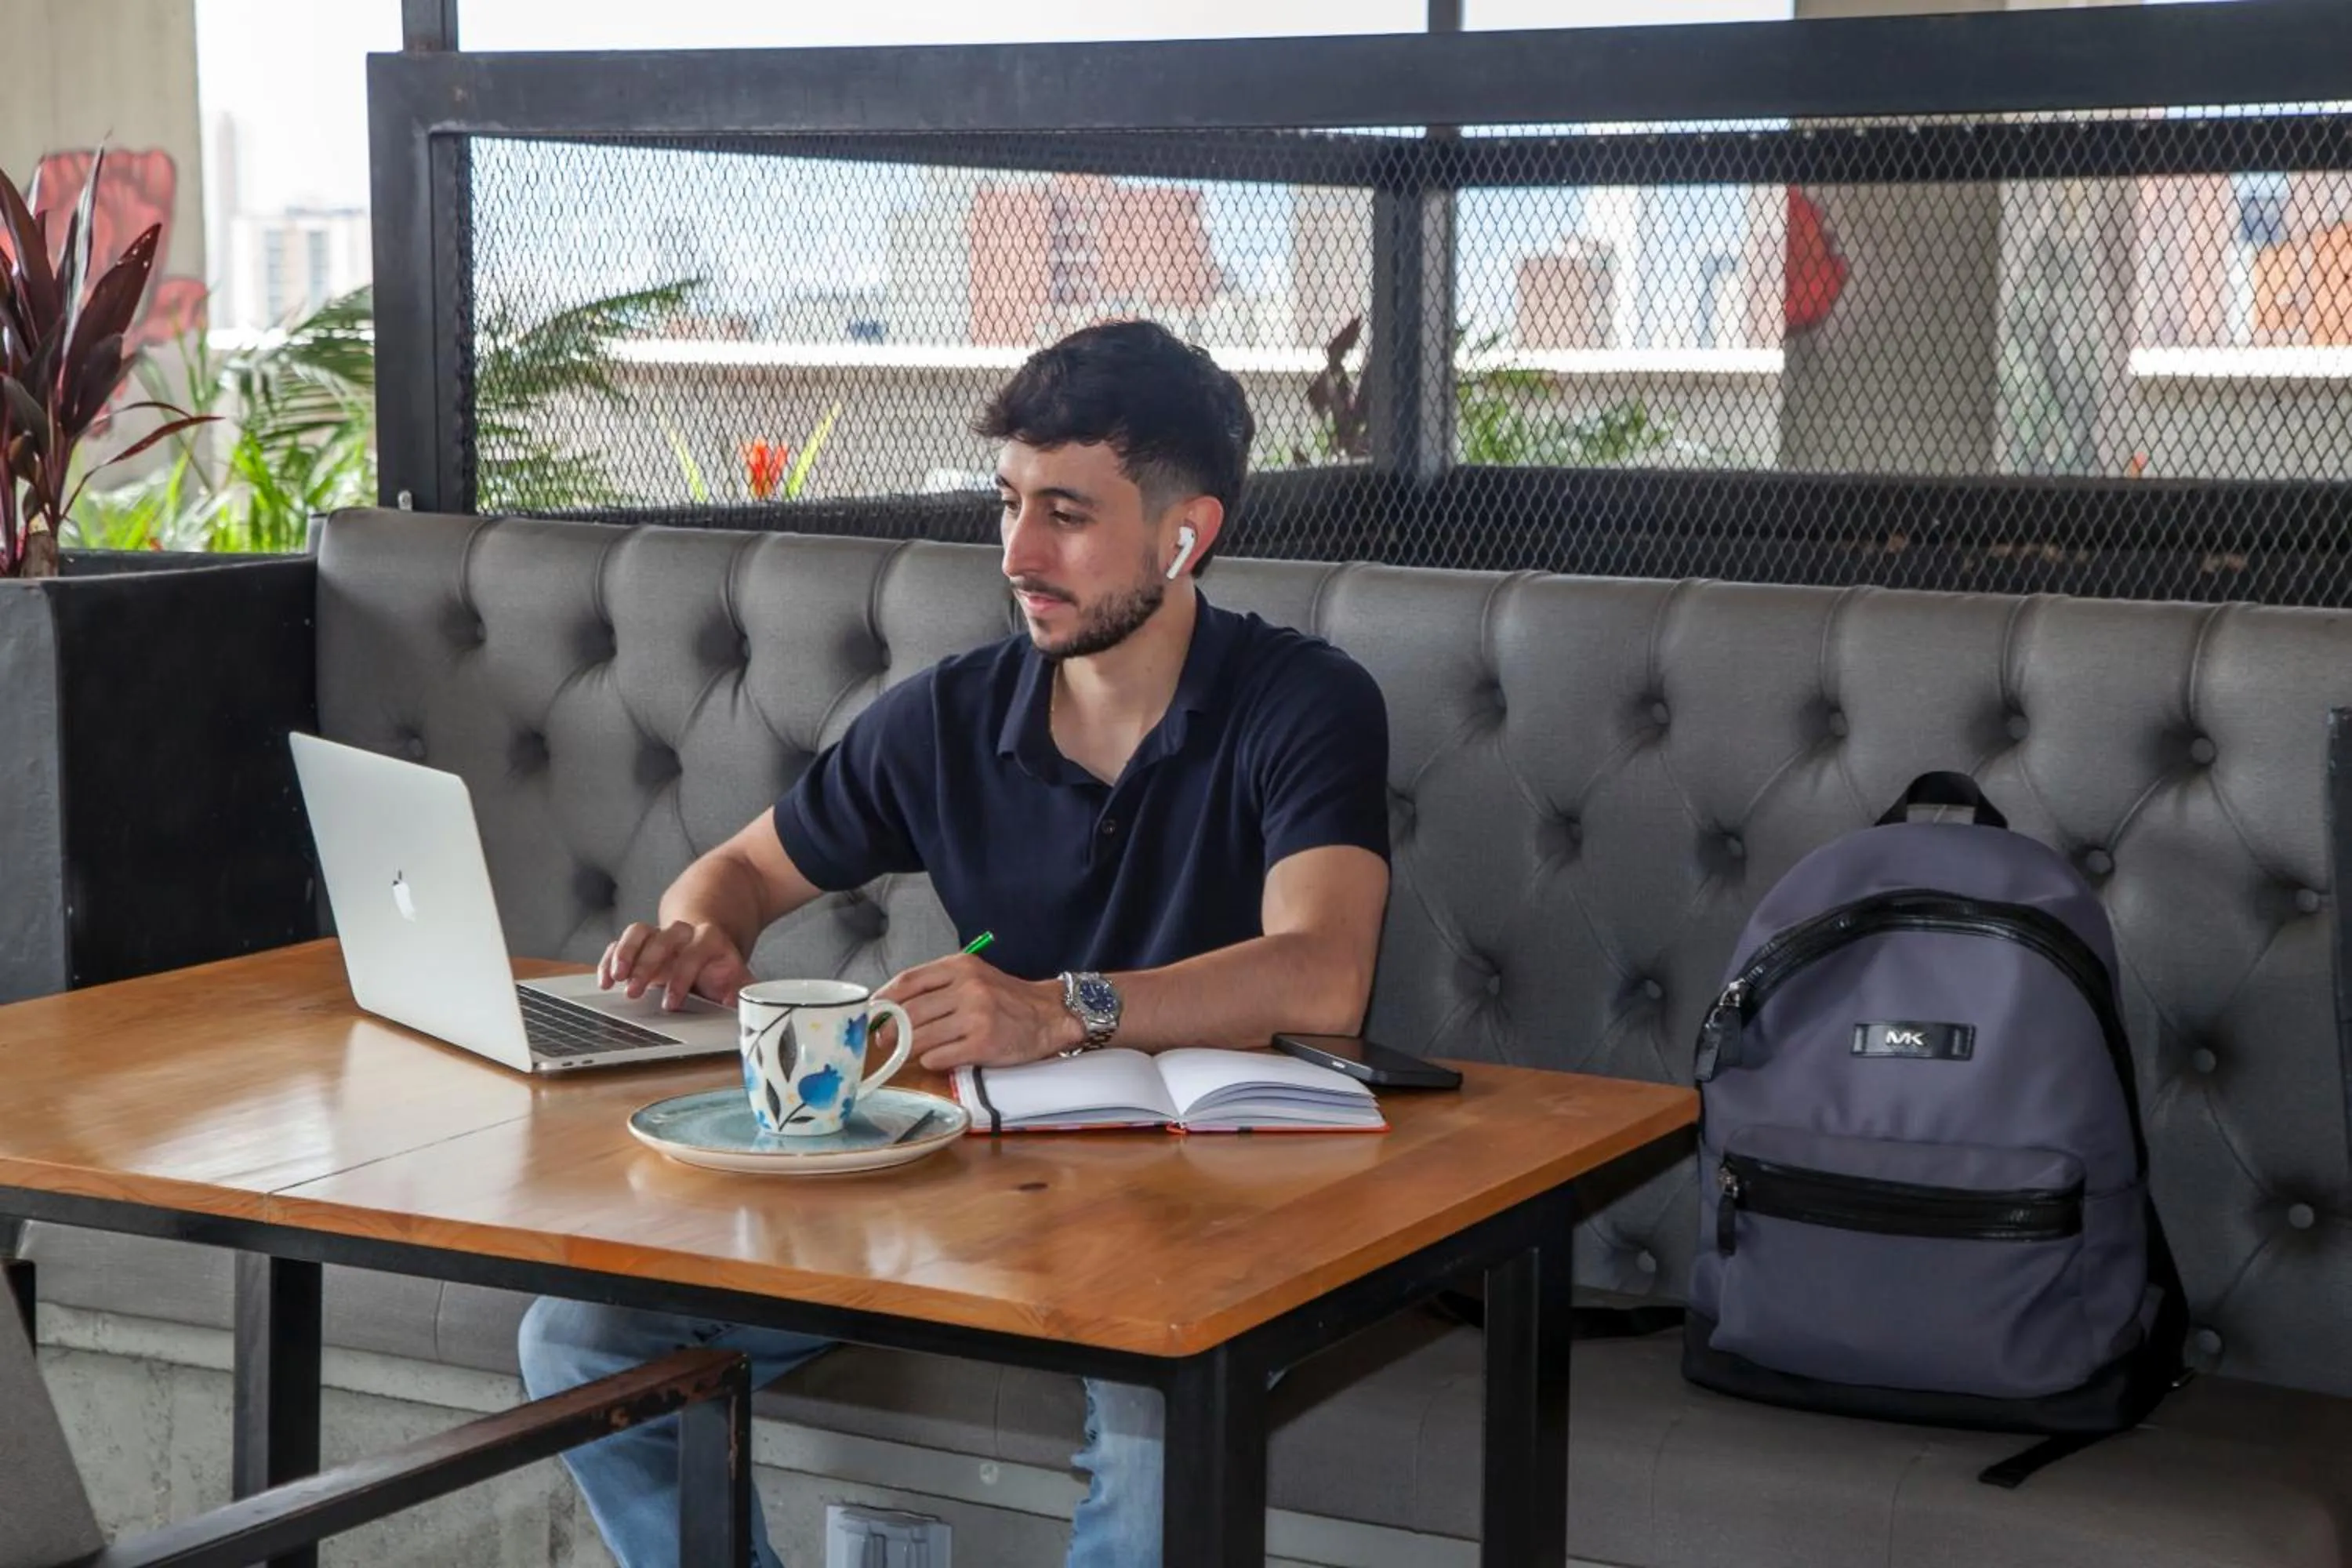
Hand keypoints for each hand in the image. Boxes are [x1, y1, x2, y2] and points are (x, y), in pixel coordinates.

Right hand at [598, 920, 753, 1010]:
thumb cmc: (721, 967)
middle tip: (633, 991)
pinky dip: (610, 958)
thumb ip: (743, 990)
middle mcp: (683, 933)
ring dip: (625, 953)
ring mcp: (659, 934)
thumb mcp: (738, 976)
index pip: (694, 953)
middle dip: (647, 964)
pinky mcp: (641, 941)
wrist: (711, 938)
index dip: (681, 977)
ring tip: (614, 979)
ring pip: (640, 932)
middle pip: (663, 938)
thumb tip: (751, 1009)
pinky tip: (604, 979)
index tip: (669, 1003)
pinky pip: (622, 942)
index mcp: (710, 940)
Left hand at [876, 954, 1082, 1070]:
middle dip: (889, 1030)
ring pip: (921, 1036)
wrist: (1048, 1016)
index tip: (871, 1014)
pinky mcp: (983, 1043)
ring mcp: (976, 1015)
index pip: (909, 981)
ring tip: (903, 1052)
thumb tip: (891, 1009)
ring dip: (906, 1048)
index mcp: (960, 966)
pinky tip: (935, 1059)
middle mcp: (968, 987)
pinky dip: (930, 1060)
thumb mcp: (973, 978)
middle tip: (881, 1041)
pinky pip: (940, 1056)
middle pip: (910, 1012)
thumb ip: (938, 987)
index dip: (884, 1000)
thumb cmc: (1004, 998)